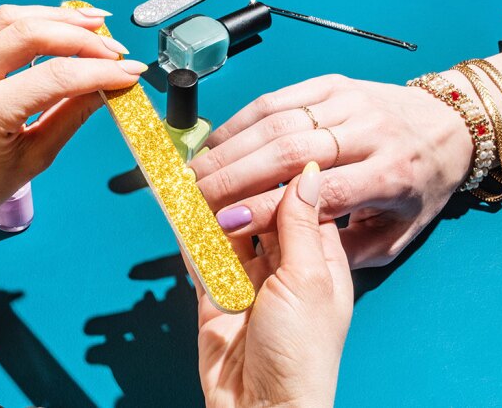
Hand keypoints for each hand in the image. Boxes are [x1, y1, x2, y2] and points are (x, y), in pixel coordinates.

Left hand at [0, 0, 146, 244]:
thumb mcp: (33, 160)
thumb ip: (71, 116)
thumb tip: (108, 88)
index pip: (60, 76)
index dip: (102, 70)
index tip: (131, 71)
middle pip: (36, 36)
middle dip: (83, 38)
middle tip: (113, 48)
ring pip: (7, 16)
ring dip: (52, 13)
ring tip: (88, 20)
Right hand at [189, 163, 351, 406]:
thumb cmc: (302, 353)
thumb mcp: (309, 279)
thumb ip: (300, 225)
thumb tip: (308, 173)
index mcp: (320, 261)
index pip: (300, 204)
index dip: (280, 177)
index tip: (261, 147)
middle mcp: (285, 267)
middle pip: (260, 213)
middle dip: (239, 189)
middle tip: (215, 158)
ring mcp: (248, 281)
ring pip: (227, 231)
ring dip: (210, 207)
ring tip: (192, 174)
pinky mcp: (216, 297)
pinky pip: (200, 257)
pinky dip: (189, 233)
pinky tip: (180, 208)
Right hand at [190, 74, 471, 267]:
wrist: (450, 125)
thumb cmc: (418, 188)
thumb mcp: (396, 235)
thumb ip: (346, 248)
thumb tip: (282, 250)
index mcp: (391, 175)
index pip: (322, 194)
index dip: (269, 209)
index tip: (226, 224)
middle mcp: (370, 132)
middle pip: (291, 152)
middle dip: (235, 176)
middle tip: (193, 197)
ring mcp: (349, 101)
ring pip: (277, 121)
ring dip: (228, 148)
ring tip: (193, 173)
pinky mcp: (330, 82)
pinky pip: (276, 99)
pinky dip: (239, 121)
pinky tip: (215, 143)